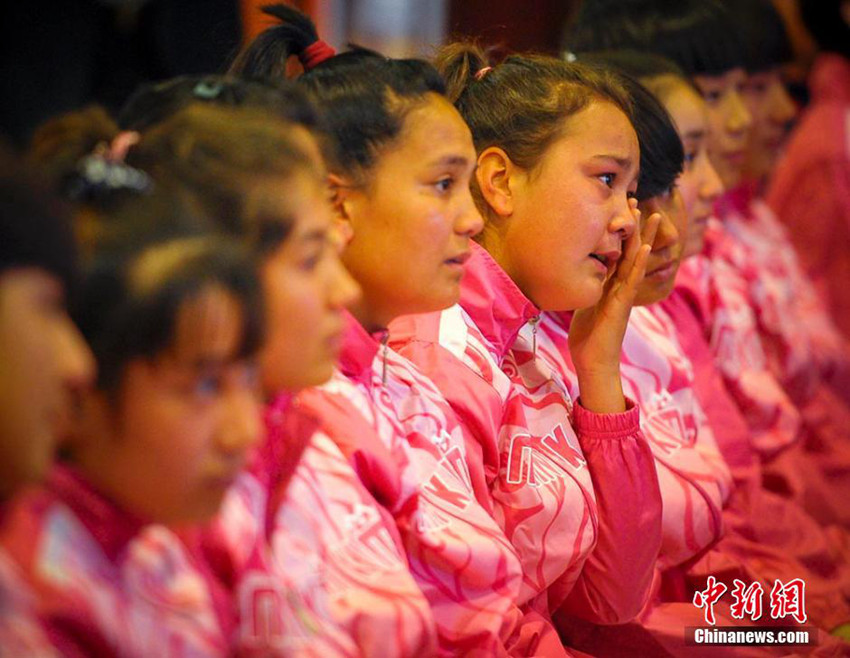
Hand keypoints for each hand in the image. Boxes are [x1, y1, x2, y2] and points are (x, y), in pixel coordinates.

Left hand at [568, 202, 659, 412]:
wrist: (594, 362)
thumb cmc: (588, 338)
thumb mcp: (586, 304)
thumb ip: (589, 288)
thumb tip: (582, 273)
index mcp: (612, 285)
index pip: (618, 251)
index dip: (620, 230)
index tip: (621, 207)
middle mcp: (621, 286)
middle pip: (630, 249)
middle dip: (634, 225)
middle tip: (637, 198)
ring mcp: (624, 294)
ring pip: (635, 261)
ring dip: (644, 237)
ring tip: (652, 215)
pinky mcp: (622, 305)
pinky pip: (632, 281)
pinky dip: (638, 264)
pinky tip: (644, 248)